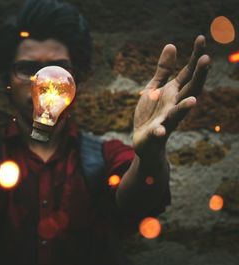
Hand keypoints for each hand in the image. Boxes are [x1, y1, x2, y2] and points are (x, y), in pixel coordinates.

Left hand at [132, 35, 209, 157]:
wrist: (144, 141)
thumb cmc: (151, 113)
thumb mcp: (154, 88)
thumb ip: (163, 70)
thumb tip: (171, 45)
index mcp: (174, 92)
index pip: (188, 72)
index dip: (195, 56)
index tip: (201, 38)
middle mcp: (174, 104)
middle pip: (190, 90)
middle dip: (198, 76)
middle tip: (206, 59)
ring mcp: (166, 120)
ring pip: (178, 113)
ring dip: (185, 107)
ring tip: (193, 101)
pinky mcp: (155, 133)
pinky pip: (158, 133)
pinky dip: (160, 132)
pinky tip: (160, 131)